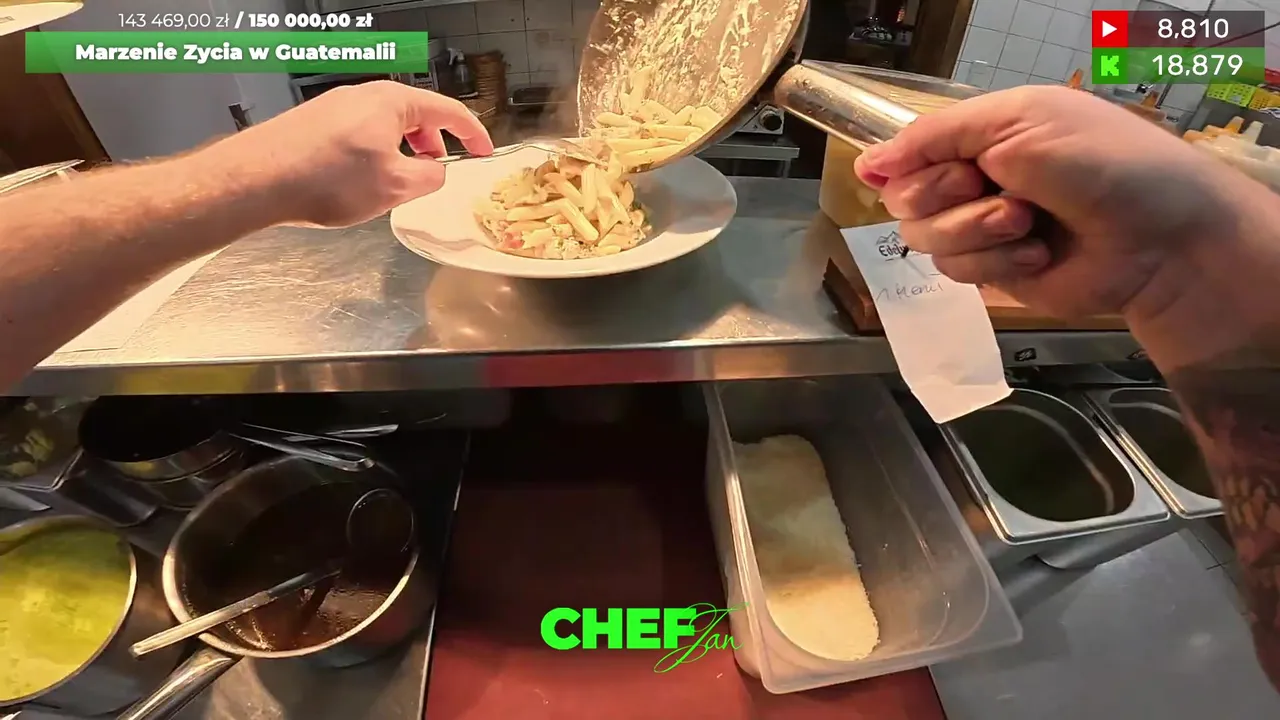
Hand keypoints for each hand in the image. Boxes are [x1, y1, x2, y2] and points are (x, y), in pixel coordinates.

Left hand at [202, 81, 493, 227]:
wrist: (258, 180)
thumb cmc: (326, 179)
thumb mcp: (395, 186)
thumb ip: (429, 178)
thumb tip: (436, 173)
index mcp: (393, 101)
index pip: (448, 111)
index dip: (472, 134)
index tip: (483, 152)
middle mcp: (364, 96)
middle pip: (415, 116)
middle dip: (432, 145)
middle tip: (436, 173)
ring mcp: (336, 107)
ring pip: (385, 127)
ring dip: (401, 153)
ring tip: (396, 184)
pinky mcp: (314, 124)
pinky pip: (359, 135)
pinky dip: (374, 155)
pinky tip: (359, 184)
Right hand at [853, 85, 1260, 322]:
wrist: (1159, 239)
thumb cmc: (1101, 165)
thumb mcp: (1017, 125)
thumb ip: (935, 137)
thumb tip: (865, 164)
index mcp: (982, 134)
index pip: (908, 151)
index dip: (911, 164)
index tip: (947, 167)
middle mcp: (975, 179)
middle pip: (904, 199)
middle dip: (945, 198)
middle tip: (993, 189)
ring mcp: (983, 227)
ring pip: (924, 239)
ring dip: (975, 231)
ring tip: (1027, 223)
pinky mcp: (995, 271)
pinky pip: (955, 273)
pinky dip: (995, 263)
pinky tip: (1036, 255)